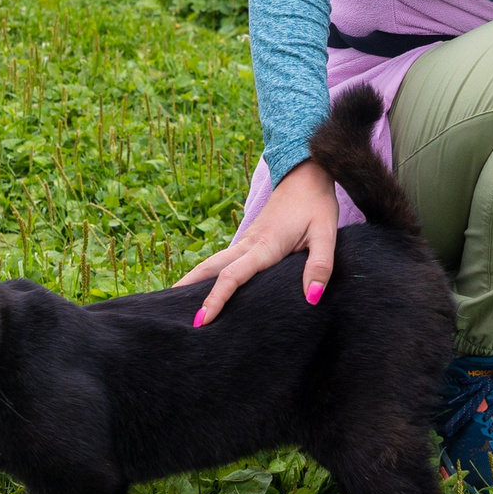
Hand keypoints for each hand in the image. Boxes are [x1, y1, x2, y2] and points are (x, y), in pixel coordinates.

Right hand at [176, 159, 336, 325]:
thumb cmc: (316, 204)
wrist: (306, 173)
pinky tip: (206, 285)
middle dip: (188, 288)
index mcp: (265, 246)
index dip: (216, 298)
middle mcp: (249, 244)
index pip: (233, 276)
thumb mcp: (326, 234)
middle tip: (167, 311)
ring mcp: (247, 241)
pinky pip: (224, 259)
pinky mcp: (251, 240)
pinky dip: (208, 273)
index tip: (201, 320)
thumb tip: (312, 298)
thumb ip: (320, 266)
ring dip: (194, 280)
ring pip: (214, 262)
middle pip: (211, 268)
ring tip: (176, 302)